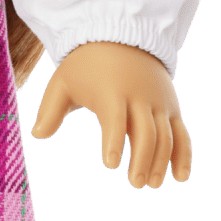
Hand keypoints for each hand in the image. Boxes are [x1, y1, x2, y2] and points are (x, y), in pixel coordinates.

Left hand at [31, 41, 191, 187]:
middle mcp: (139, 98)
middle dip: (143, 159)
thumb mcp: (63, 82)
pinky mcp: (171, 107)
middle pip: (147, 132)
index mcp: (111, 92)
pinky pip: (181, 133)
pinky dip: (183, 154)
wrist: (122, 36)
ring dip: (162, 161)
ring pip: (166, 135)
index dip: (113, 140)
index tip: (110, 164)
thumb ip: (50, 110)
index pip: (115, 119)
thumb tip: (37, 135)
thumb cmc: (86, 65)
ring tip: (152, 184)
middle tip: (135, 183)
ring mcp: (159, 103)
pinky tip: (180, 177)